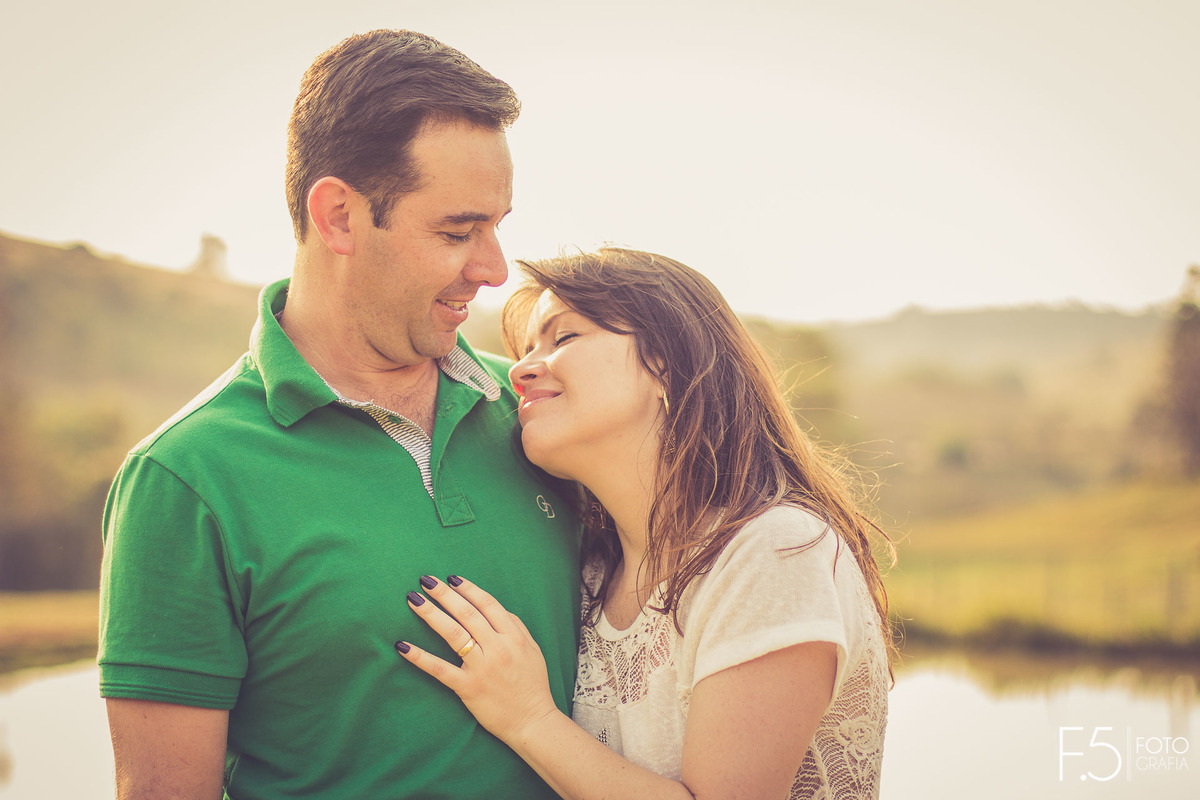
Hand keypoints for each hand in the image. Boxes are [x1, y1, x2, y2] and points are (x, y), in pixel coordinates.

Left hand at [396, 575, 559, 744]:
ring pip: (453, 634)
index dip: (468, 589)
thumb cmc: (533, 685)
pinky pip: (440, 669)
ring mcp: (482, 668)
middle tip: (426, 580)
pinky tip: (403, 645)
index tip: (452, 578)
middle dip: (445, 594)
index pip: (488, 605)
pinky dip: (420, 657)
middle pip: (467, 614)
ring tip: (414, 599)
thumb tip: (497, 609)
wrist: (532, 721)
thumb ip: (517, 626)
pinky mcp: (468, 688)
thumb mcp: (533, 650)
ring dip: (431, 614)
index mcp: (513, 637)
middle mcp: (498, 648)